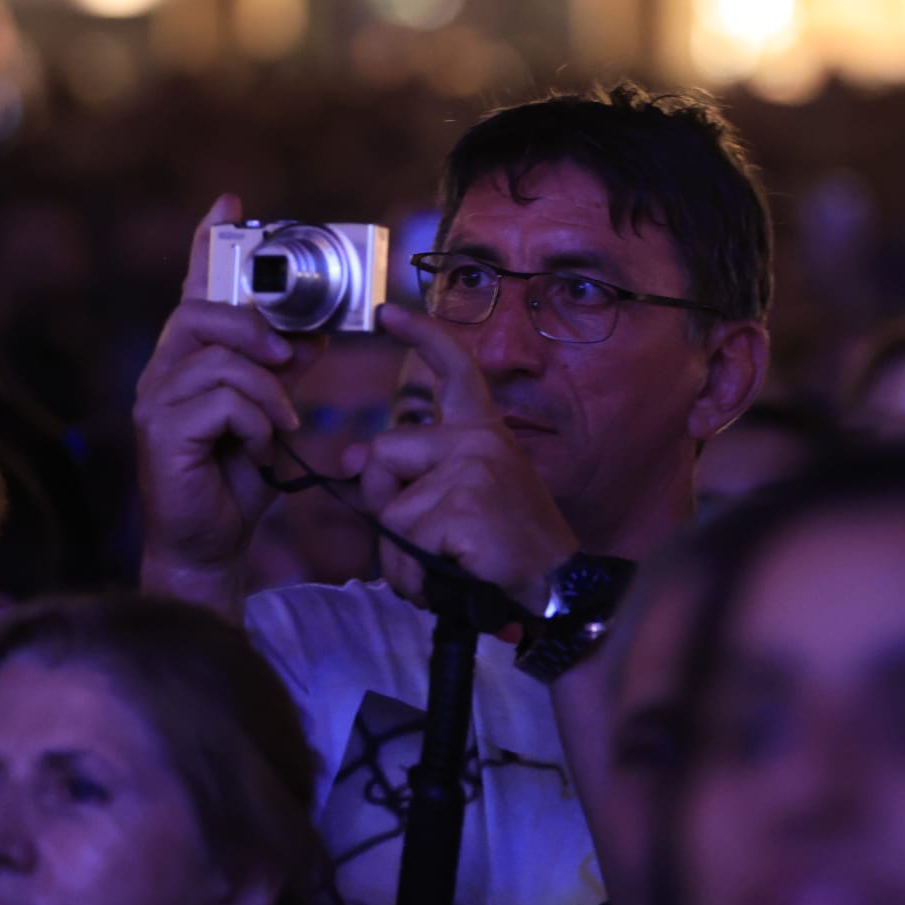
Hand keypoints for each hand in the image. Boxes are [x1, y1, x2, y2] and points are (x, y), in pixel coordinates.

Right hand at [134, 195, 326, 585]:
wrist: (210, 546)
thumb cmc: (235, 483)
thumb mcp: (272, 418)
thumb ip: (286, 376)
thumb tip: (314, 338)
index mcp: (189, 360)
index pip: (196, 289)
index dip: (208, 243)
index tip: (231, 203)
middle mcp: (163, 371)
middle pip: (204, 312)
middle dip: (256, 329)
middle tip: (290, 359)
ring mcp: (156, 399)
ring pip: (222, 360)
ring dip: (267, 394)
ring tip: (277, 429)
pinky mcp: (161, 430)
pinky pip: (222, 399)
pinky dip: (255, 421)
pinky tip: (258, 449)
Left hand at [342, 302, 576, 614]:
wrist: (557, 592)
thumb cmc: (504, 552)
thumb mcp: (461, 500)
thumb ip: (411, 476)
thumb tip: (347, 461)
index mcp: (483, 433)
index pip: (454, 369)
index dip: (421, 334)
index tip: (387, 312)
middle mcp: (479, 439)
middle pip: (384, 451)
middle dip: (383, 502)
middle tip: (426, 538)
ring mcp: (473, 467)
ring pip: (389, 509)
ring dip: (401, 554)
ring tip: (444, 566)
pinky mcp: (464, 503)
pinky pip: (403, 542)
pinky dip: (414, 575)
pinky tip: (451, 577)